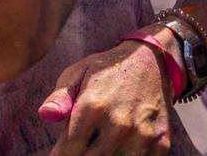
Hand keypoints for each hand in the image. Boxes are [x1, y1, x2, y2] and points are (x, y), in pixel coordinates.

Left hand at [41, 38, 174, 155]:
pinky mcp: (161, 142)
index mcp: (93, 106)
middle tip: (80, 147)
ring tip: (101, 143)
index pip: (69, 150)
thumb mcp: (76, 73)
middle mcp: (118, 123)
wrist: (150, 60)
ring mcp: (142, 135)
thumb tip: (45, 115)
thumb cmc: (107, 69)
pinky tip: (121, 145)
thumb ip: (59, 97)